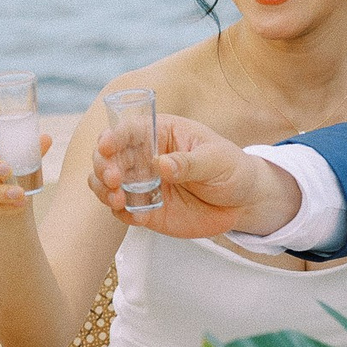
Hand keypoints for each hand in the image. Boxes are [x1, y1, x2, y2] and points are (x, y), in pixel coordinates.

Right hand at [90, 113, 301, 240]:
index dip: (113, 136)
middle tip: (114, 180)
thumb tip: (162, 165)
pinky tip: (134, 216)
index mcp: (161, 133)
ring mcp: (142, 184)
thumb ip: (189, 163)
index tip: (106, 147)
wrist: (243, 202)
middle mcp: (145, 157)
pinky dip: (121, 213)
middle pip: (109, 156)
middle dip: (104, 166)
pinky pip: (123, 210)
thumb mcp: (217, 160)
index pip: (129, 130)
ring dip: (104, 190)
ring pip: (106, 183)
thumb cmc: (232, 169)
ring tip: (118, 200)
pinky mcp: (145, 209)